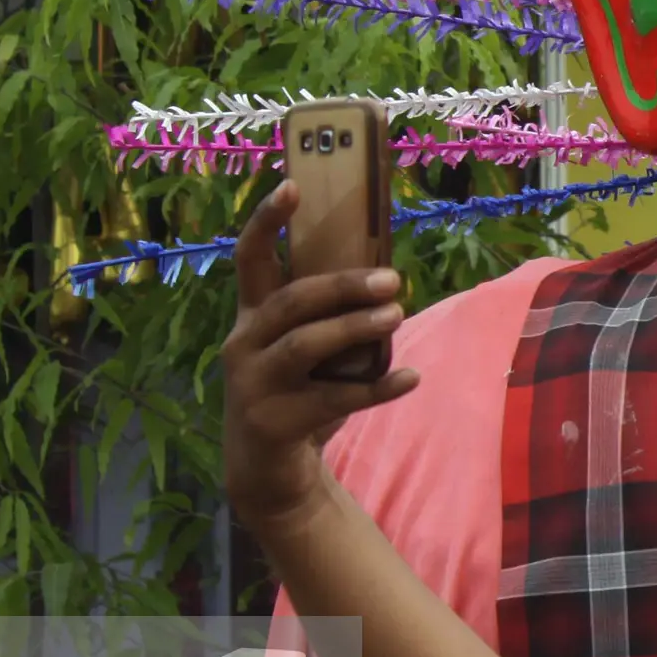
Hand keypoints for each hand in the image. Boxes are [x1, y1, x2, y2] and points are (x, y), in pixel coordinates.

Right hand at [224, 182, 418, 525]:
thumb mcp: (306, 350)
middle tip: (392, 279)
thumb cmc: (297, 393)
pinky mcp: (273, 423)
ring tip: (396, 315)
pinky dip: (376, 388)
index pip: (250, 259)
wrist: (268, 472)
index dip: (268, 221)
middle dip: (340, 286)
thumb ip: (329, 316)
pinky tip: (412, 379)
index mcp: (252, 317)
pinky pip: (332, 400)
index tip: (293, 185)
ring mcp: (253, 385)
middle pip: (289, 302)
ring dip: (354, 328)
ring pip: (303, 347)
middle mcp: (244, 345)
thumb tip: (388, 275)